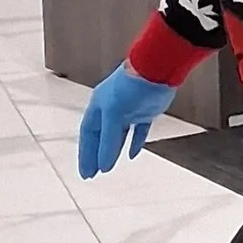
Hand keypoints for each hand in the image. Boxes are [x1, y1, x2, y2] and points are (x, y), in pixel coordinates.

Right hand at [78, 62, 176, 178]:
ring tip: (108, 167)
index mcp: (98, 106)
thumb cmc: (130, 85)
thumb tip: (103, 165)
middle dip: (96, 155)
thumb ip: (109, 141)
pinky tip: (132, 154)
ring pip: (118, 136)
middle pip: (100, 137)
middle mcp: (111, 109)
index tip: (86, 171)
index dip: (85, 153)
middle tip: (93, 174)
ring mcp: (129, 110)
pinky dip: (135, 142)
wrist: (157, 69)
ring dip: (113, 151)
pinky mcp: (145, 111)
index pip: (88, 134)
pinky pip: (138, 131)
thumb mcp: (114, 114)